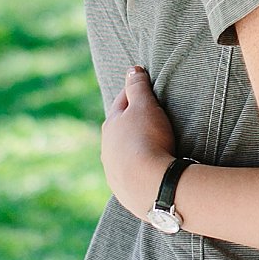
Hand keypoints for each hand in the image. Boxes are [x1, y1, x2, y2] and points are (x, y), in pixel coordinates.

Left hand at [104, 66, 178, 214]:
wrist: (151, 185)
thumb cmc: (148, 140)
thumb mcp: (145, 106)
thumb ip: (137, 87)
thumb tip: (132, 69)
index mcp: (110, 125)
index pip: (121, 102)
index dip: (133, 93)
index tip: (142, 88)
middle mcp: (107, 148)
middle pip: (119, 130)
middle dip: (130, 123)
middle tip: (147, 117)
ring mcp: (113, 171)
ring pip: (122, 154)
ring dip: (132, 148)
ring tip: (148, 147)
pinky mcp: (123, 190)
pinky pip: (130, 174)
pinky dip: (138, 169)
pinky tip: (147, 171)